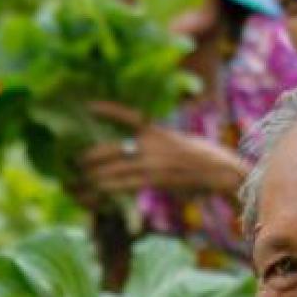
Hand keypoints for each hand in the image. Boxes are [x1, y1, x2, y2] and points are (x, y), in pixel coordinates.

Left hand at [73, 102, 249, 202]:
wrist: (223, 171)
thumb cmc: (203, 158)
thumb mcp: (178, 141)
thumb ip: (156, 144)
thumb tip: (134, 149)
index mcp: (158, 131)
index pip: (129, 116)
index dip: (108, 109)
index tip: (88, 105)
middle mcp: (153, 144)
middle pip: (112, 148)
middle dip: (89, 156)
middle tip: (73, 161)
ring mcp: (154, 162)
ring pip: (115, 168)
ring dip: (93, 176)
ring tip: (77, 180)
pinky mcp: (157, 179)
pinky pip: (126, 184)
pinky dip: (108, 188)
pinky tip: (95, 190)